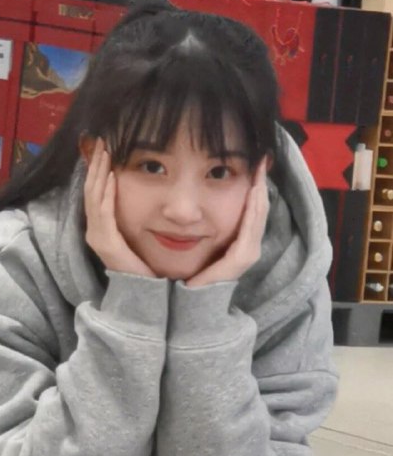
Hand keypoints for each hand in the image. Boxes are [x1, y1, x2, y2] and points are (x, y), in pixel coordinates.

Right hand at [84, 138, 155, 277]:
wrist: (141, 294)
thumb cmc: (141, 266)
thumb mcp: (131, 237)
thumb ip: (126, 220)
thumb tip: (131, 197)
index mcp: (98, 229)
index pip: (93, 194)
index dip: (94, 172)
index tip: (101, 151)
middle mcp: (93, 231)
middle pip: (90, 192)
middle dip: (95, 166)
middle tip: (101, 143)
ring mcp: (97, 237)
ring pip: (93, 198)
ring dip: (99, 173)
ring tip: (104, 153)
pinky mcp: (106, 242)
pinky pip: (104, 212)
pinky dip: (106, 193)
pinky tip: (110, 177)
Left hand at [186, 157, 269, 288]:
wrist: (194, 295)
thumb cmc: (197, 270)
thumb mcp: (205, 242)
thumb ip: (207, 225)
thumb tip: (201, 202)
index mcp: (242, 241)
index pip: (253, 209)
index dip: (256, 187)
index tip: (256, 164)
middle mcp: (249, 245)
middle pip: (259, 209)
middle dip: (260, 184)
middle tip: (262, 160)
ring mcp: (248, 252)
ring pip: (257, 216)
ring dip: (259, 194)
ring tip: (259, 173)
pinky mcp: (242, 258)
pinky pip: (249, 229)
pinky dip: (253, 211)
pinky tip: (253, 194)